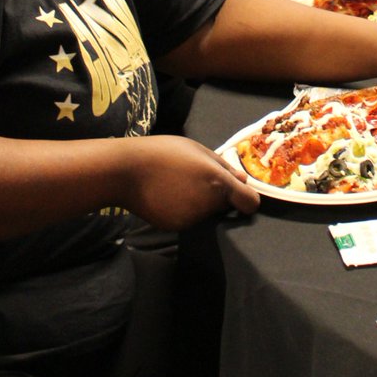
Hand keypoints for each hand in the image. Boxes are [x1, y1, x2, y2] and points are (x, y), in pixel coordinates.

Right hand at [118, 136, 259, 229]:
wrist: (126, 171)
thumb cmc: (163, 153)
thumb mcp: (197, 149)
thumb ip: (223, 166)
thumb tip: (243, 180)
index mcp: (218, 182)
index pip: (250, 203)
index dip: (247, 199)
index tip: (239, 196)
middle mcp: (209, 205)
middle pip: (226, 206)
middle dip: (218, 197)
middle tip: (197, 181)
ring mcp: (192, 219)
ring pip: (207, 213)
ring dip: (200, 203)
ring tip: (179, 186)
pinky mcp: (176, 227)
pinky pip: (189, 220)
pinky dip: (183, 211)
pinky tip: (168, 197)